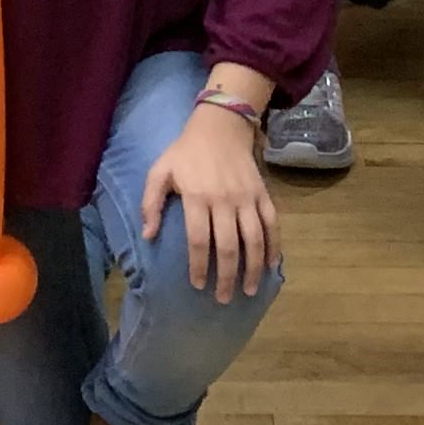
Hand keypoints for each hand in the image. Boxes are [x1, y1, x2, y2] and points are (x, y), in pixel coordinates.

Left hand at [141, 102, 278, 304]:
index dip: (200, 266)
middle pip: (229, 246)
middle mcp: (225, 200)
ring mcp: (247, 198)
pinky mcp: (263, 194)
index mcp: (197, 196)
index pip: (199, 240)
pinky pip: (272, 224)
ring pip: (254, 240)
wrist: (220, 126)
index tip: (198, 285)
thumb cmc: (185, 152)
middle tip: (223, 298)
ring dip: (253, 268)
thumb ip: (151, 203)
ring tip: (249, 290)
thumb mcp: (160, 171)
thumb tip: (148, 236)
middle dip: (227, 277)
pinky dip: (275, 246)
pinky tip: (272, 266)